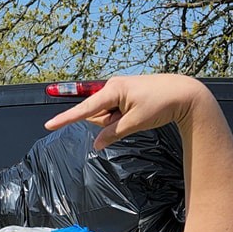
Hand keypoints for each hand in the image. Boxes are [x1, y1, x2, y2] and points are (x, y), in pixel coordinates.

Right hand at [44, 74, 205, 149]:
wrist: (183, 94)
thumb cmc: (161, 104)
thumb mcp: (135, 123)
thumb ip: (112, 134)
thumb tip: (96, 145)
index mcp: (112, 90)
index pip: (84, 109)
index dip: (66, 118)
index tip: (48, 125)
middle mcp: (112, 87)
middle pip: (97, 114)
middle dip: (109, 123)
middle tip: (133, 119)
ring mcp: (118, 90)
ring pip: (107, 114)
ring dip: (117, 121)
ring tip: (139, 115)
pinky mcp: (125, 94)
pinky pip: (115, 111)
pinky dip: (123, 118)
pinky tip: (139, 113)